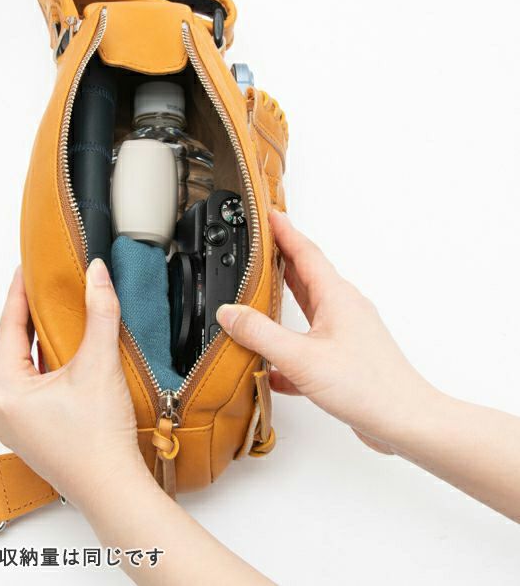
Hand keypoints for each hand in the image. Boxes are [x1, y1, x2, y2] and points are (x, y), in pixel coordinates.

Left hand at [0, 259, 148, 508]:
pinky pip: (27, 384)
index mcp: (4, 393)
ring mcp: (11, 423)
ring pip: (19, 366)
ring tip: (49, 309)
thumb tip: (96, 274)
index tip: (25, 268)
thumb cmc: (99, 442)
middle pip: (10, 346)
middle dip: (26, 314)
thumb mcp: (98, 365)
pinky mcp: (27, 430)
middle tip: (39, 283)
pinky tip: (57, 348)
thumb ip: (99, 312)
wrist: (114, 489)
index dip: (18, 293)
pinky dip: (40, 362)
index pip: (7, 328)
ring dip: (35, 339)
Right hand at [217, 211, 437, 451]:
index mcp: (336, 297)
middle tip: (259, 246)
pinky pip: (310, 342)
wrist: (406, 422)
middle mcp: (343, 309)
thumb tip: (229, 313)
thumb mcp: (301, 357)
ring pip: (309, 307)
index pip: (304, 252)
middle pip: (306, 275)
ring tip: (261, 292)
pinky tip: (271, 366)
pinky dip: (289, 346)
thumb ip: (260, 334)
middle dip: (281, 258)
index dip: (284, 231)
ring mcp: (346, 333)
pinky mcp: (345, 358)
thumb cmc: (367, 386)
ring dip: (285, 298)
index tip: (267, 214)